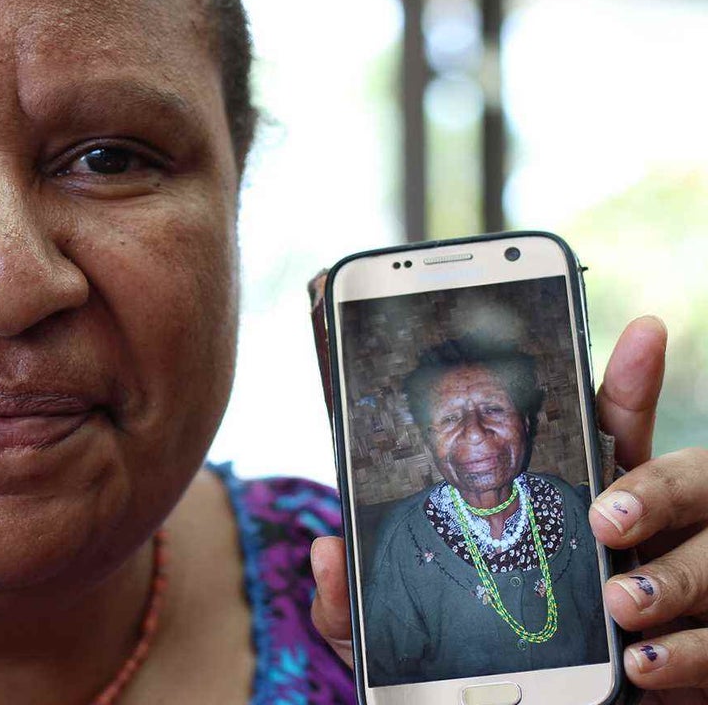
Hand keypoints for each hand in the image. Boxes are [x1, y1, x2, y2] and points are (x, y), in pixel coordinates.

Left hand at [310, 315, 706, 704]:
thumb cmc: (462, 677)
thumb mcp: (397, 644)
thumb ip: (358, 605)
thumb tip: (327, 553)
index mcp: (572, 517)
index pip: (612, 436)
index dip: (628, 382)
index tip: (639, 328)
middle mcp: (640, 547)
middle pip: (688, 483)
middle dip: (658, 488)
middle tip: (606, 516)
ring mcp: (678, 604)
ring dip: (670, 578)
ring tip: (618, 605)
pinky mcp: (695, 663)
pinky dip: (690, 653)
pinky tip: (645, 665)